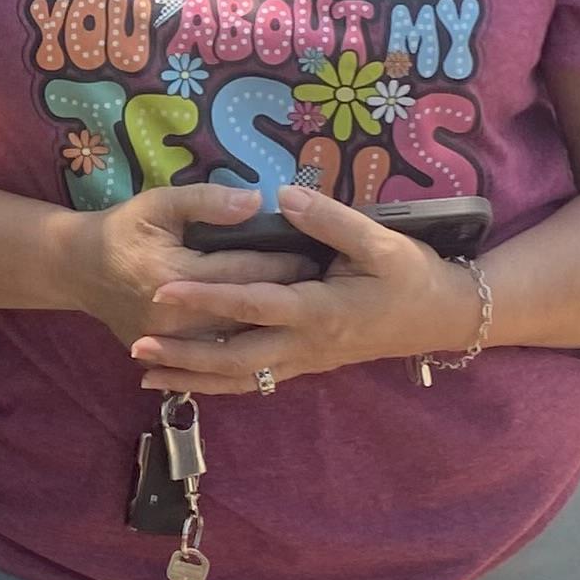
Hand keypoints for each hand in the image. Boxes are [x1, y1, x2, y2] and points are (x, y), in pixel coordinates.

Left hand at [124, 186, 485, 394]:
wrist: (443, 317)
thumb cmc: (413, 274)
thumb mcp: (380, 241)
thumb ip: (329, 219)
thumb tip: (283, 195)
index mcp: (319, 310)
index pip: (250, 305)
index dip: (205, 300)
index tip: (163, 291)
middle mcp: (307, 344)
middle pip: (235, 358)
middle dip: (183, 355)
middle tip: (136, 347)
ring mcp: (306, 361)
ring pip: (241, 379)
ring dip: (192, 377)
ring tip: (145, 376)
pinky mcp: (308, 365)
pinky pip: (257, 382)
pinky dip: (220, 384)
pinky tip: (189, 381)